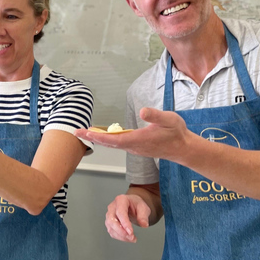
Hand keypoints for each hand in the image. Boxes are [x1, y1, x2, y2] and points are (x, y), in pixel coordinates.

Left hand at [74, 108, 191, 162]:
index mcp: (138, 140)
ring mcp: (134, 148)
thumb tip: (143, 111)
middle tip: (76, 132)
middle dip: (92, 137)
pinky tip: (102, 135)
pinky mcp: (136, 147)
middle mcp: (133, 146)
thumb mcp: (169, 120)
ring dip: (98, 138)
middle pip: (108, 143)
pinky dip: (107, 139)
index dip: (98, 136)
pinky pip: (117, 144)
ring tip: (85, 132)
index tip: (85, 132)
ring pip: (112, 144)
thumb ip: (155, 115)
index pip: (113, 139)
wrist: (183, 148)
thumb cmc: (176, 133)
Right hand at [106, 193, 152, 242]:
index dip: (125, 223)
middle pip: (112, 221)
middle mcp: (112, 207)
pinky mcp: (109, 222)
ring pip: (110, 227)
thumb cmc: (136, 204)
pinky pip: (111, 231)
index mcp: (120, 200)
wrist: (132, 205)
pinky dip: (119, 237)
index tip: (131, 232)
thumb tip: (144, 224)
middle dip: (121, 231)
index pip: (120, 213)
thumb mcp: (143, 207)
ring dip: (120, 235)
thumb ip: (143, 216)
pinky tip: (127, 238)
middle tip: (131, 237)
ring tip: (132, 239)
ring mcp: (109, 215)